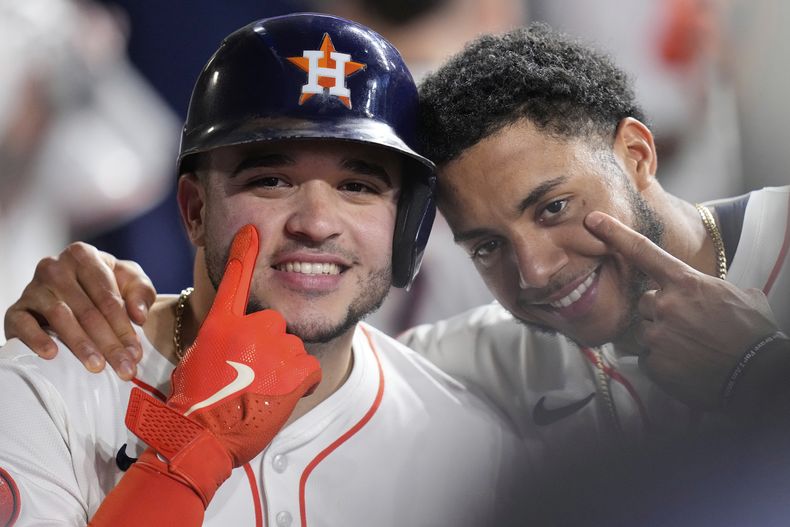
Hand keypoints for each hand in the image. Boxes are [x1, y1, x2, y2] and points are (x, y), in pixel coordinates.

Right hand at [3, 242, 154, 379]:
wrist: (71, 291)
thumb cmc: (105, 286)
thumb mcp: (130, 281)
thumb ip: (142, 293)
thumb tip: (139, 315)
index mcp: (84, 256)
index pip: (108, 296)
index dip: (124, 327)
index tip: (135, 353)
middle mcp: (55, 268)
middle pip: (87, 310)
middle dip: (109, 343)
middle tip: (123, 369)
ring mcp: (33, 288)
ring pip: (60, 317)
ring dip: (81, 345)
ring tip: (97, 366)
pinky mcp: (17, 309)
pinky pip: (23, 324)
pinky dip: (37, 338)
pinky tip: (52, 354)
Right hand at [124, 224, 320, 504]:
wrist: (204, 437)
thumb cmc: (195, 404)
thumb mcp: (198, 359)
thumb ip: (220, 338)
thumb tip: (233, 338)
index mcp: (223, 322)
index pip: (236, 278)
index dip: (245, 252)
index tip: (253, 231)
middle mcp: (252, 326)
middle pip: (273, 324)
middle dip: (268, 345)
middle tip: (250, 373)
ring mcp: (276, 347)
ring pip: (291, 347)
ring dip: (283, 366)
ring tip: (261, 390)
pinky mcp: (297, 369)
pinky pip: (309, 368)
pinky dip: (301, 382)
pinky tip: (282, 396)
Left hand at [584, 210, 781, 409]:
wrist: (758, 374)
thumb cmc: (754, 335)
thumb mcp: (742, 298)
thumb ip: (716, 290)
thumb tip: (730, 292)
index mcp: (685, 283)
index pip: (643, 252)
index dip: (614, 234)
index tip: (592, 220)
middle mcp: (665, 305)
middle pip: (645, 302)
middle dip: (661, 312)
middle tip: (689, 327)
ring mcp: (656, 334)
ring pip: (645, 331)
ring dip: (662, 338)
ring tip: (691, 348)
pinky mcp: (653, 363)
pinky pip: (648, 359)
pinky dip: (663, 363)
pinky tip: (686, 365)